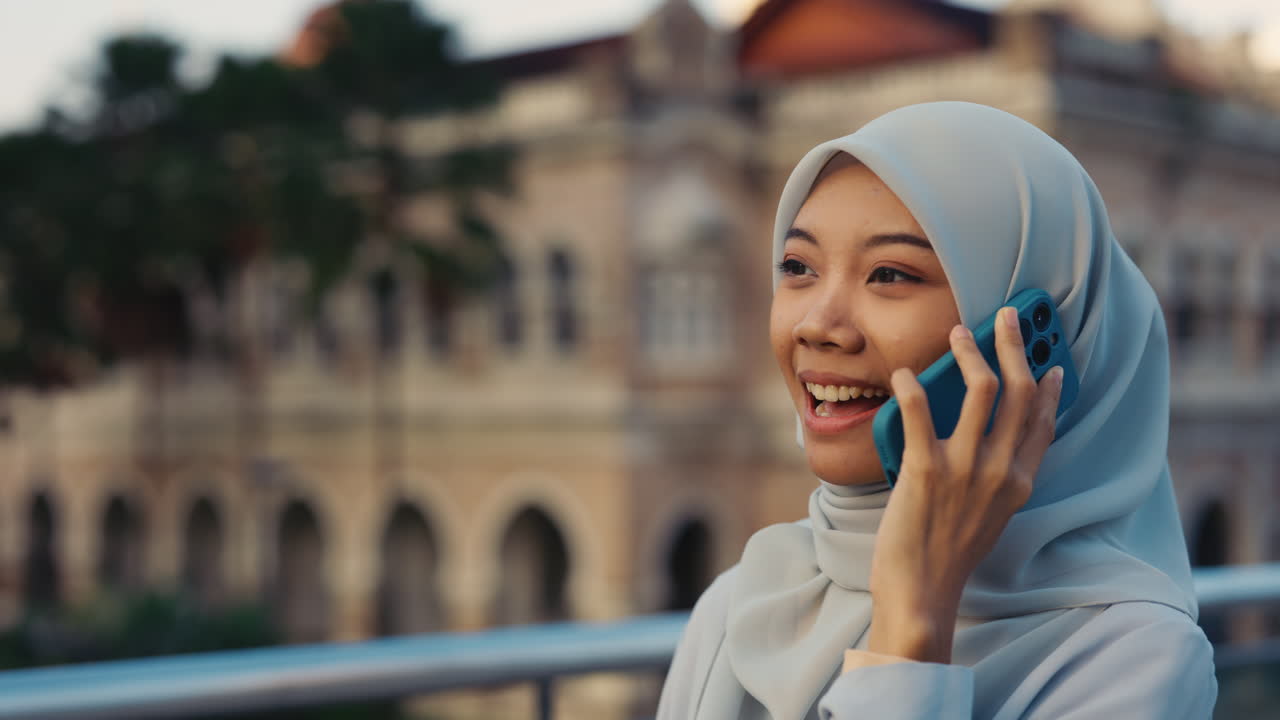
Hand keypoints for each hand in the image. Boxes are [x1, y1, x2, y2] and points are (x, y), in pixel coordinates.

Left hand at [865, 306, 1062, 663]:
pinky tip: (904, 374)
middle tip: (1007, 318)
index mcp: (1018, 483)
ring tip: (958, 333)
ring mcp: (965, 469)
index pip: (1043, 423)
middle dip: (1016, 347)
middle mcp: (1000, 471)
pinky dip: (912, 387)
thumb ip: (994, 480)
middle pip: (1020, 393)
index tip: (1050, 363)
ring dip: (971, 354)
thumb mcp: (988, 516)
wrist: (923, 593)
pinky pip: (921, 414)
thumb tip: (987, 445)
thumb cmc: (948, 556)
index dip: (1049, 388)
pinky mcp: (926, 470)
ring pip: (982, 391)